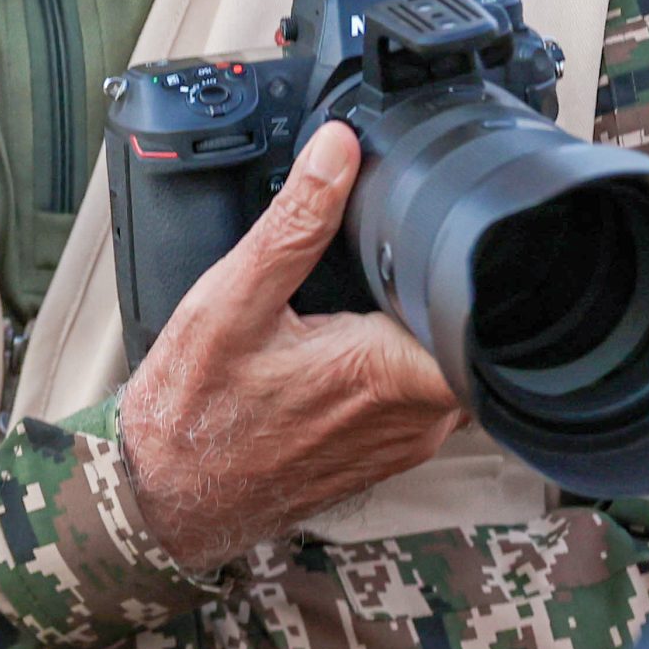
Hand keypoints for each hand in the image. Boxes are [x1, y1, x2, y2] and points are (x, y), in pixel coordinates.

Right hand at [119, 120, 462, 570]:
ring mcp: (404, 442)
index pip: (484, 320)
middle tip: (376, 266)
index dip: (475, 273)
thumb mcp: (233, 298)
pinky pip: (422, 396)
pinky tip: (345, 347)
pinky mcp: (389, 455)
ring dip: (415, 328)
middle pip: (467, 332)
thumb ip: (295, 223)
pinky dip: (395, 364)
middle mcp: (412, 417)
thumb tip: (337, 152)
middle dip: (433, 291)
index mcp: (387, 373)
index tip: (436, 241)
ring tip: (357, 304)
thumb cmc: (193, 410)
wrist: (165, 496)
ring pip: (446, 363)